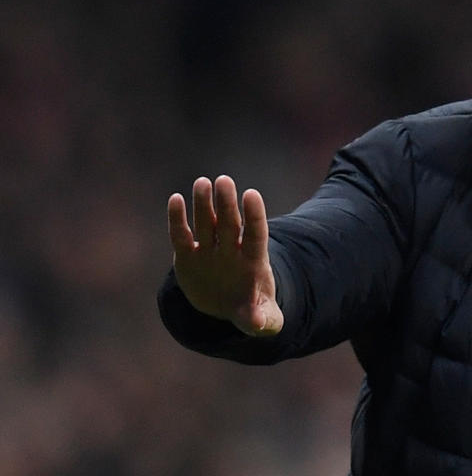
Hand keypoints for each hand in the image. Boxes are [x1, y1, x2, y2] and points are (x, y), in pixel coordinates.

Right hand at [167, 175, 283, 335]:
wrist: (227, 306)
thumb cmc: (250, 308)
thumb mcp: (259, 318)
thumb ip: (262, 319)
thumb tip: (258, 324)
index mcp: (253, 262)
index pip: (256, 234)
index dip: (254, 215)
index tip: (251, 194)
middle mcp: (231, 250)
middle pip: (230, 223)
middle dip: (227, 204)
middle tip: (224, 181)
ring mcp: (210, 251)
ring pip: (207, 223)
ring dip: (204, 204)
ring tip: (202, 182)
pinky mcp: (188, 256)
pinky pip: (181, 236)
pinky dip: (177, 219)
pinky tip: (175, 199)